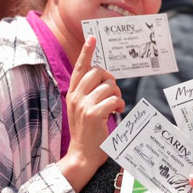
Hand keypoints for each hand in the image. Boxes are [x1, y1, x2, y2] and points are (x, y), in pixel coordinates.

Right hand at [59, 36, 123, 190]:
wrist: (82, 155)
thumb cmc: (87, 131)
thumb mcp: (83, 108)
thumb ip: (89, 93)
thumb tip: (105, 78)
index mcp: (73, 93)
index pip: (80, 68)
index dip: (86, 52)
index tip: (92, 38)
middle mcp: (75, 96)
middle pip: (98, 72)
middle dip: (110, 79)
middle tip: (113, 93)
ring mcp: (83, 105)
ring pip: (108, 86)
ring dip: (117, 94)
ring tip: (115, 105)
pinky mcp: (94, 114)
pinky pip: (113, 99)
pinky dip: (119, 104)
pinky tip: (117, 112)